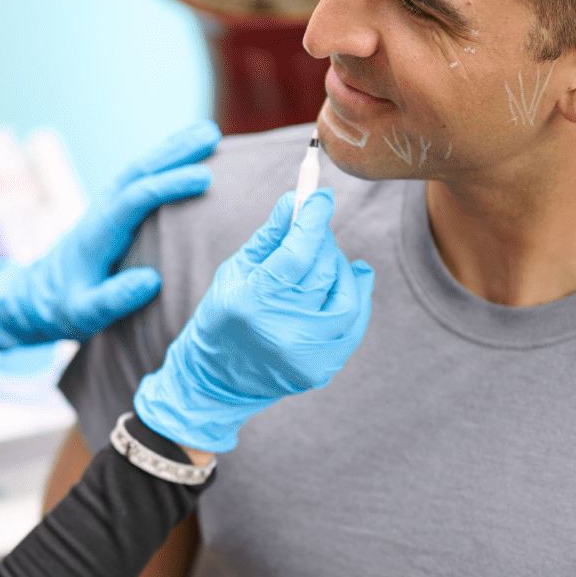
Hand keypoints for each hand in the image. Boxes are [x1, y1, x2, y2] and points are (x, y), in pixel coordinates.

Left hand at [0, 120, 219, 348]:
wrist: (38, 294)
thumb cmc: (64, 307)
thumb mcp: (84, 314)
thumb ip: (114, 300)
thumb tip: (152, 281)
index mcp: (98, 233)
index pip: (137, 198)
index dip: (170, 185)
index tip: (205, 180)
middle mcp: (102, 210)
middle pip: (139, 171)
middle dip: (176, 152)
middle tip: (213, 135)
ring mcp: (107, 205)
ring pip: (140, 167)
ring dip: (173, 148)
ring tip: (209, 133)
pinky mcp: (113, 206)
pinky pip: (141, 176)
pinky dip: (165, 159)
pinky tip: (188, 151)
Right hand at [134, 189, 373, 452]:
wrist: (218, 379)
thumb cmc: (223, 316)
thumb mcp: (235, 270)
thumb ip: (270, 235)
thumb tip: (298, 198)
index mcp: (252, 300)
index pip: (298, 251)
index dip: (315, 218)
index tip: (323, 197)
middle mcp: (282, 329)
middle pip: (324, 269)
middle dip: (323, 241)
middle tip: (314, 232)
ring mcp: (306, 354)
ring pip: (347, 295)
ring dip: (342, 269)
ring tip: (325, 261)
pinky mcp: (322, 368)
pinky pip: (355, 323)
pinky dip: (357, 296)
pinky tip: (350, 280)